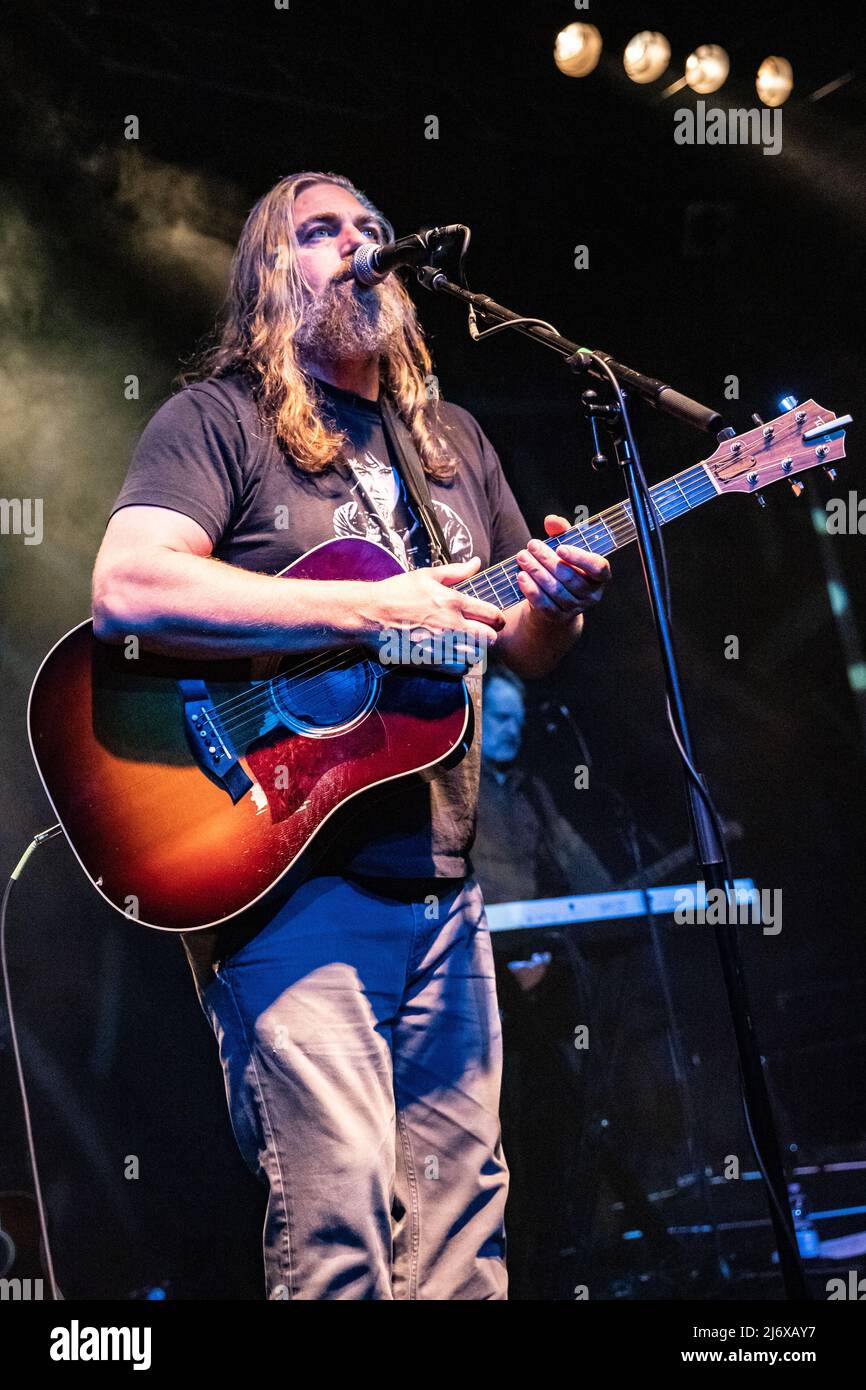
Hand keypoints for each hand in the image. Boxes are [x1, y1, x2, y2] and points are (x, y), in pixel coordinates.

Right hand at [357, 556, 505, 669]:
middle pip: (490, 638)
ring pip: (476, 655)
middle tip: (480, 631)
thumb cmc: (397, 592)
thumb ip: (456, 572)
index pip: (493, 615)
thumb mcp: (427, 575)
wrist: (370, 614)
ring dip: (475, 650)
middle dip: (489, 634)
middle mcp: (451, 626)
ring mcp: (441, 646)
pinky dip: (461, 663)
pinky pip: (459, 669)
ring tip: (465, 642)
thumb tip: (477, 563)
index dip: (497, 618)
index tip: (492, 618)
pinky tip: (453, 654)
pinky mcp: (430, 661)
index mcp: (453, 602)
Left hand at [515, 514, 610, 624]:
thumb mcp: (565, 547)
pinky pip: (545, 605)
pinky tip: (521, 576)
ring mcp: (576, 608)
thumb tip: (551, 520)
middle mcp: (592, 594)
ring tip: (522, 557)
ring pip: (556, 590)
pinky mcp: (558, 617)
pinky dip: (532, 590)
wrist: (553, 598)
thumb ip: (561, 531)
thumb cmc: (563, 566)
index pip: (598, 568)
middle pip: (570, 577)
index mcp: (600, 576)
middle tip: (531, 545)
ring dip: (537, 572)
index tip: (560, 548)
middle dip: (548, 560)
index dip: (580, 558)